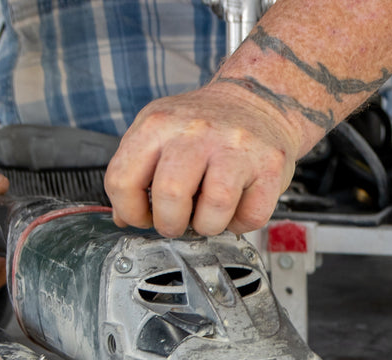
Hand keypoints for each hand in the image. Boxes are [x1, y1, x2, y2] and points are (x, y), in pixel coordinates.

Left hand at [105, 83, 303, 237]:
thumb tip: (123, 218)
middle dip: (169, 224)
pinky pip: (250, 216)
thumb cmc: (204, 126)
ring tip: (208, 215)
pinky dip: (240, 223)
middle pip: (169, 196)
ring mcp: (235, 146)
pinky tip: (235, 208)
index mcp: (158, 124)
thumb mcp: (158, 133)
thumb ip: (134, 172)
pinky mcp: (269, 164)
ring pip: (213, 211)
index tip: (144, 216)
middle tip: (177, 222)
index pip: (122, 180)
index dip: (130, 211)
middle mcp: (196, 130)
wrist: (258, 100)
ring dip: (207, 226)